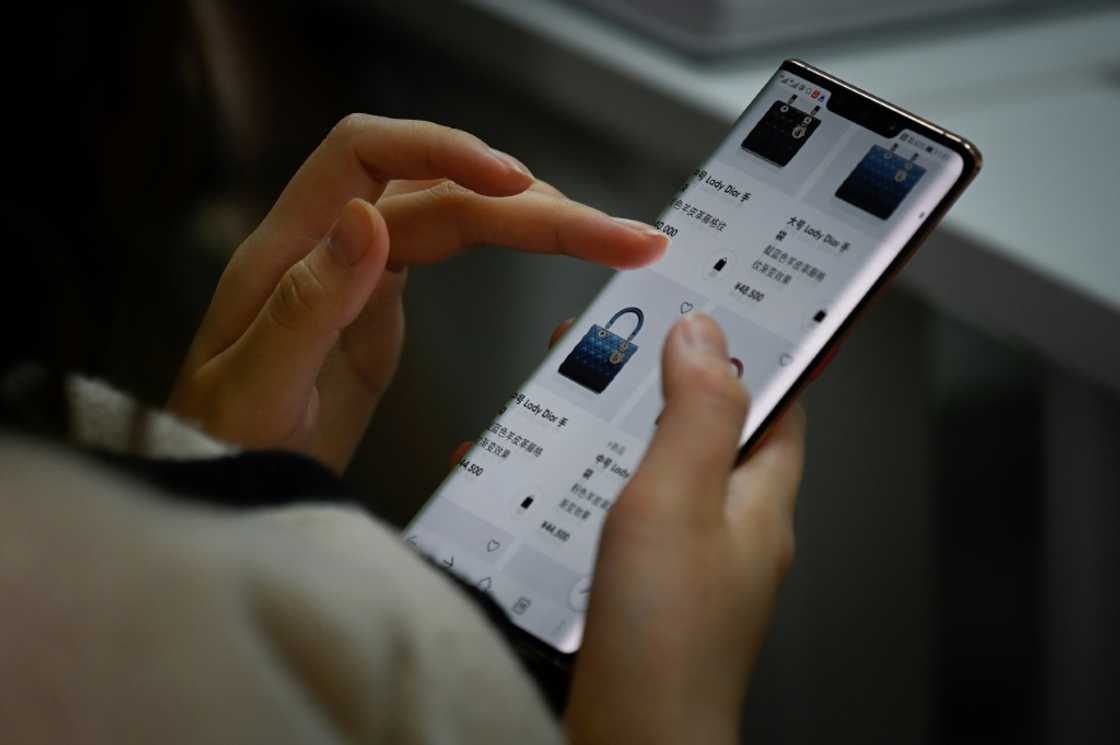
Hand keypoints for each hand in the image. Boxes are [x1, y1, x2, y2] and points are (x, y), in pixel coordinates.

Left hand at [168, 114, 666, 471]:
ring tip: (615, 242)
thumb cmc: (224, 446)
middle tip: (622, 238)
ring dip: (540, 221)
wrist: (225, 484)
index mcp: (290, 252)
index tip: (513, 182)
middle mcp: (332, 245)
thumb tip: (366, 221)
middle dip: (536, 207)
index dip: (442, 150)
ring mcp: (362, 270)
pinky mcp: (385, 299)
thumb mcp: (253, 392)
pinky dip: (513, 244)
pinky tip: (555, 247)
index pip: (365, 155)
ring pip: (461, 215)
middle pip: (442, 191)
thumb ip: (305, 306)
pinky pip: (456, 247)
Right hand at [565, 314, 805, 744]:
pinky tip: (537, 485)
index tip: (728, 305)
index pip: (778, 404)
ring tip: (566, 401)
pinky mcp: (640, 591)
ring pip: (653, 473)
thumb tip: (706, 334)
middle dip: (661, 384)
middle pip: (705, 433)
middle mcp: (730, 530)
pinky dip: (580, 491)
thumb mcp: (680, 497)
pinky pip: (615, 519)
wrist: (631, 741)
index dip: (759, 351)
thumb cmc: (667, 637)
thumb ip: (695, 412)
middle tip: (617, 343)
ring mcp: (685, 563)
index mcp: (759, 500)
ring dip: (613, 435)